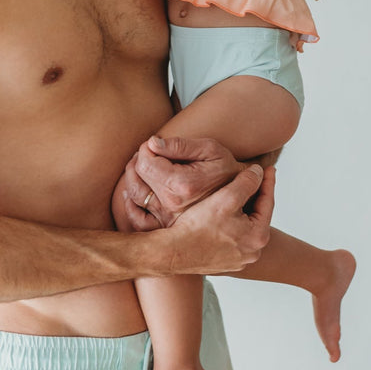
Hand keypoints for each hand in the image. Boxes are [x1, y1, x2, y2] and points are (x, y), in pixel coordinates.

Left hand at [120, 135, 244, 230]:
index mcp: (181, 184)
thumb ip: (180, 145)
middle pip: (136, 178)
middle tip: (147, 153)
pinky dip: (131, 205)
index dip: (145, 149)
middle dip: (137, 161)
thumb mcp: (210, 149)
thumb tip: (151, 143)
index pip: (145, 163)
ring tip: (142, 167)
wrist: (240, 197)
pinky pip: (138, 220)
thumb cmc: (226, 168)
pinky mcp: (166, 226)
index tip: (154, 144)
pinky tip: (136, 193)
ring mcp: (167, 218)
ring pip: (134, 197)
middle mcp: (171, 204)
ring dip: (132, 178)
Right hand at [168, 164, 275, 273]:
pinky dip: (231, 224)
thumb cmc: (198, 226)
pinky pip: (233, 237)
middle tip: (255, 178)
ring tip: (238, 193)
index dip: (268, 182)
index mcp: (258, 237)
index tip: (269, 167)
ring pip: (245, 227)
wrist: (173, 252)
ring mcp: (239, 260)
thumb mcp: (226, 198)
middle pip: (258, 216)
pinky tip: (222, 213)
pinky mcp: (226, 262)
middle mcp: (253, 253)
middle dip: (255, 196)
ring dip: (242, 210)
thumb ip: (246, 182)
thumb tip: (258, 172)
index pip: (268, 203)